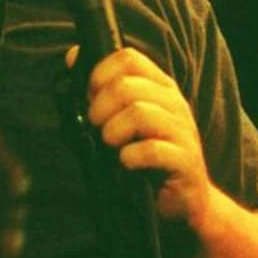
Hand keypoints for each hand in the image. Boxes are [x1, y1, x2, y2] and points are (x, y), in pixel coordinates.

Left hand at [77, 46, 215, 226]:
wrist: (183, 202)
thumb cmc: (145, 161)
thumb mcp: (121, 120)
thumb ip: (99, 90)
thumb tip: (73, 55)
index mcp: (160, 88)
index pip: (128, 58)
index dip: (101, 74)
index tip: (90, 97)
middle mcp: (174, 104)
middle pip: (127, 86)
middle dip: (100, 108)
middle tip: (97, 128)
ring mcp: (183, 132)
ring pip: (140, 113)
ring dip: (113, 132)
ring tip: (110, 146)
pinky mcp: (185, 161)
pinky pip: (152, 150)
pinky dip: (130, 157)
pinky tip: (126, 164)